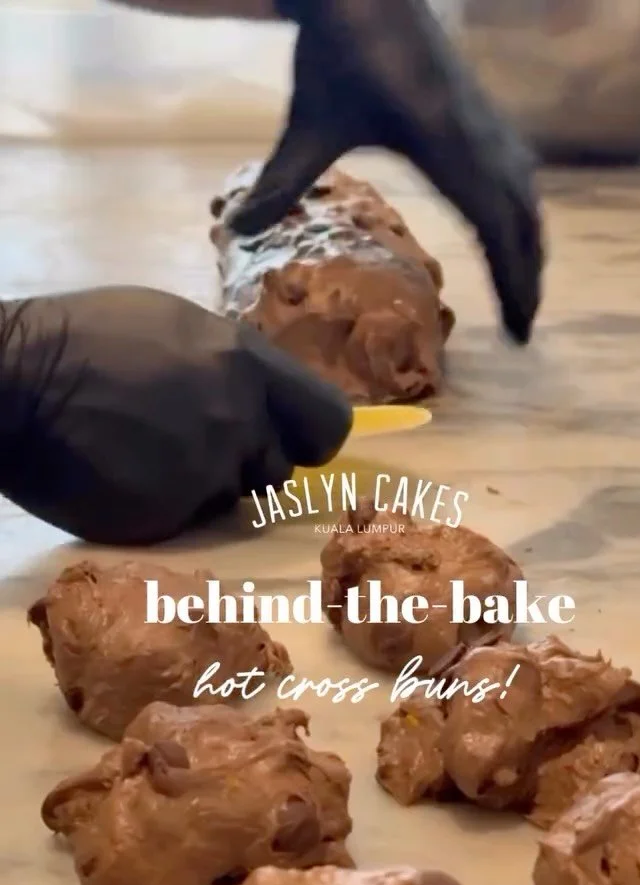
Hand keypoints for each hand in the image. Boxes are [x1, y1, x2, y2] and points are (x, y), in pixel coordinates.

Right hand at [0, 286, 351, 544]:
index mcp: (245, 363)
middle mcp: (239, 419)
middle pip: (278, 468)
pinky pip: (190, 521)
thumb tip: (265, 397)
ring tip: (151, 455)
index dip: (309, 439)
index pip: (328, 421)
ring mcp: (206, 471)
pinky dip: (166, 507)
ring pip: (233, 497)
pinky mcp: (172, 515)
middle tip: (197, 447)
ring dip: (206, 486)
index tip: (291, 443)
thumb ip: (232, 366)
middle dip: (249, 464)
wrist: (15, 384)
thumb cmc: (87, 341)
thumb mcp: (176, 326)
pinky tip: (127, 476)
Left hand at [230, 0, 542, 343]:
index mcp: (447, 147)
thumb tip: (235, 230)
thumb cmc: (335, 51)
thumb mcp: (308, 124)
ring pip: (524, 187)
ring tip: (525, 280)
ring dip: (528, 238)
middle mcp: (478, 134)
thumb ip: (280, 181)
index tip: (519, 327)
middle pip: (521, 215)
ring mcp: (482, 115)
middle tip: (524, 325)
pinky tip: (510, 213)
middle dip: (526, 272)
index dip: (510, 279)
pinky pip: (514, 162)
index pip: (494, 226)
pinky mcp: (475, 102)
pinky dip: (520, 199)